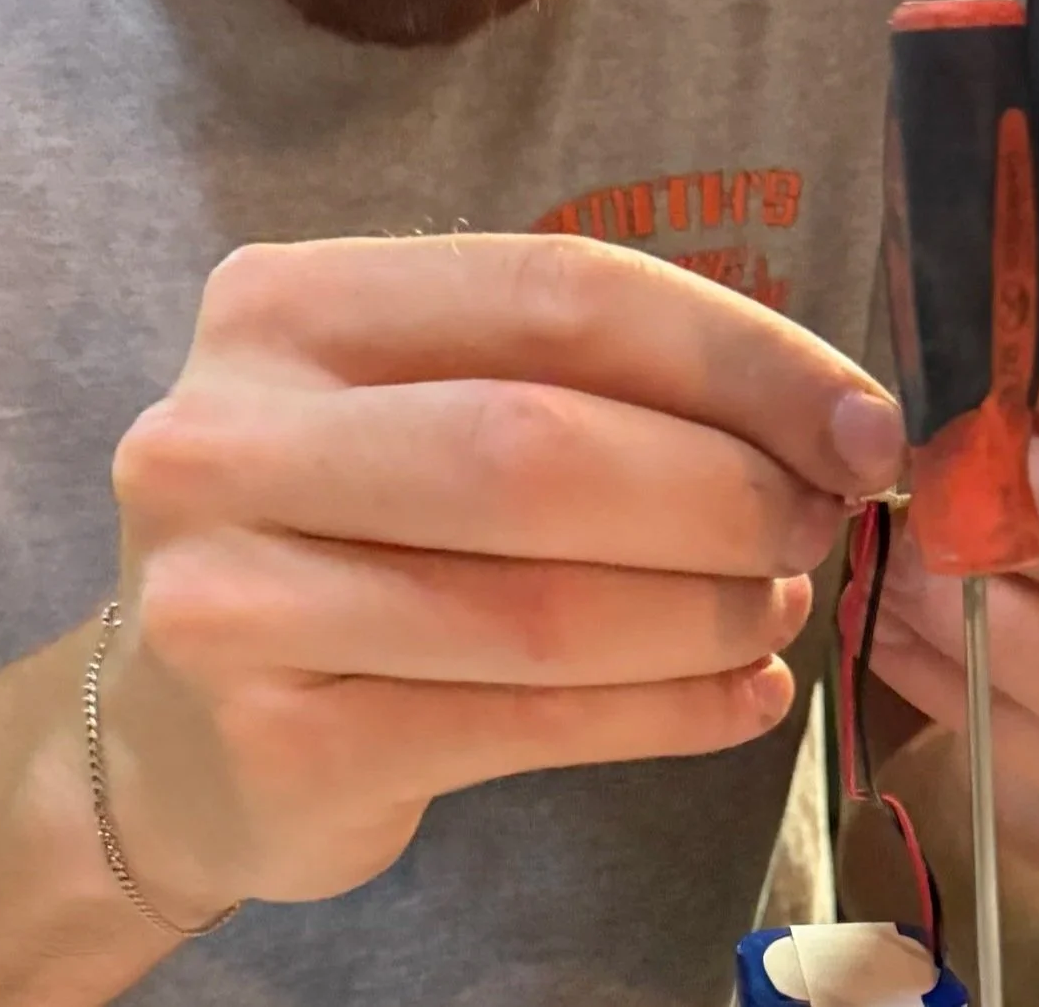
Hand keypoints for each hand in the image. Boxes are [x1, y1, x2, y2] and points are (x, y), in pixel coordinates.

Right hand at [96, 235, 905, 918]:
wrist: (179, 734)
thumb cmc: (348, 535)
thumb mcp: (425, 406)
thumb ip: (588, 382)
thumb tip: (836, 424)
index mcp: (287, 304)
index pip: (557, 292)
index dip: (740, 355)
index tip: (859, 422)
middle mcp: (228, 437)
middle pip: (543, 446)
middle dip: (727, 491)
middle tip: (815, 525)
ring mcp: (230, 600)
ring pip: (544, 607)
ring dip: (710, 613)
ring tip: (774, 610)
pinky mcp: (280, 747)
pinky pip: (532, 725)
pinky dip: (671, 713)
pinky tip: (741, 699)